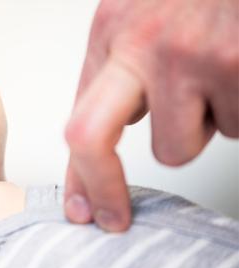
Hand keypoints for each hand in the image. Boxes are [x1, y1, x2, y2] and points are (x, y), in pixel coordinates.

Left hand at [64, 0, 238, 231]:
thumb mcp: (141, 18)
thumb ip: (122, 72)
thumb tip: (123, 125)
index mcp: (112, 32)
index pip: (77, 119)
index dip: (79, 175)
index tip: (83, 210)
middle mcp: (142, 44)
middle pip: (93, 139)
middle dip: (102, 186)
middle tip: (113, 215)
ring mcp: (189, 57)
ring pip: (180, 145)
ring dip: (197, 127)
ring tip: (214, 79)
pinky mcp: (235, 66)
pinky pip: (233, 127)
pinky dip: (235, 110)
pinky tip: (234, 71)